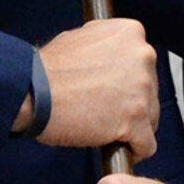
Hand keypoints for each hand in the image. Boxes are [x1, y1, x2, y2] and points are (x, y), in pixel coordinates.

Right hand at [24, 18, 158, 160]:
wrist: (32, 91)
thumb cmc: (49, 69)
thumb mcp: (84, 37)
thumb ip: (108, 47)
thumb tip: (116, 58)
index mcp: (131, 33)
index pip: (143, 65)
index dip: (127, 82)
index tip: (113, 91)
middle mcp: (143, 56)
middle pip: (151, 91)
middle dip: (131, 104)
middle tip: (104, 111)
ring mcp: (142, 88)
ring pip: (151, 118)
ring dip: (130, 126)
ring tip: (103, 128)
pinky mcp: (136, 118)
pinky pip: (146, 144)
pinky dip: (132, 150)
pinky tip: (116, 148)